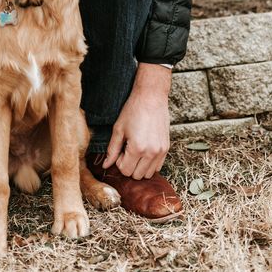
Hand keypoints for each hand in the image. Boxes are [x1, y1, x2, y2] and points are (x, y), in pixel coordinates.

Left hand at [103, 63, 171, 178]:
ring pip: (148, 173)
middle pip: (137, 175)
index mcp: (137, 148)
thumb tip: (105, 165)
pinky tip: (144, 149)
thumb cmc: (133, 110)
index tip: (120, 150)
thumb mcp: (118, 129)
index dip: (120, 162)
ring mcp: (160, 151)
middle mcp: (151, 153)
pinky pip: (158, 167)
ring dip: (140, 166)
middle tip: (127, 150)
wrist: (151, 97)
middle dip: (129, 166)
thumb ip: (112, 150)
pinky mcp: (166, 148)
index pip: (126, 171)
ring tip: (136, 150)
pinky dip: (150, 163)